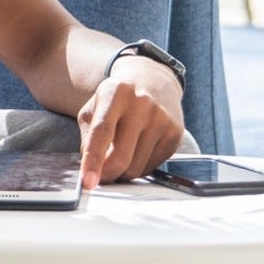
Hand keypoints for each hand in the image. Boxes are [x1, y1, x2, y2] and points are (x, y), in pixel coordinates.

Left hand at [77, 59, 184, 188]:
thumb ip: (88, 137)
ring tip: (121, 154)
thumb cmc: (117, 98)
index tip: (87, 183)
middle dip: (107, 175)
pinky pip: (151, 166)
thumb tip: (91, 169)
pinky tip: (137, 150)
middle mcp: (141, 104)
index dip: (92, 161)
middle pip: (121, 157)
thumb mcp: (94, 108)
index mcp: (115, 93)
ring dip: (123, 172)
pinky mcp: (175, 133)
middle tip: (100, 176)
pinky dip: (139, 167)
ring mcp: (162, 119)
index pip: (102, 133)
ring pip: (136, 168)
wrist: (153, 80)